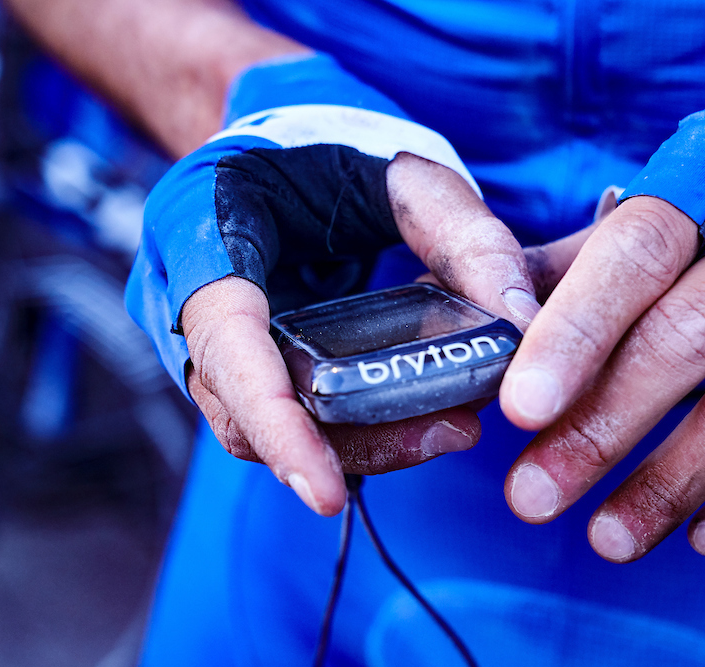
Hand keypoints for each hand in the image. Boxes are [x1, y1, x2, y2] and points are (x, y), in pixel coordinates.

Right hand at [127, 55, 540, 515]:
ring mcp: (207, 339)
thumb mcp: (408, 170)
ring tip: (453, 428)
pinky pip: (286, 414)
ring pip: (267, 428)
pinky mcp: (243, 362)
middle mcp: (182, 295)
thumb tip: (521, 323)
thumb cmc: (335, 140)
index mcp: (199, 226)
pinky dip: (351, 429)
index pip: (225, 344)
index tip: (325, 492)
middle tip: (451, 434)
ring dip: (358, 444)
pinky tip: (420, 418)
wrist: (283, 136)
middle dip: (345, 445)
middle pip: (247, 410)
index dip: (272, 423)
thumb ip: (466, 235)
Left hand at [499, 99, 704, 560]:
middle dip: (603, 426)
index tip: (517, 411)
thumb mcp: (669, 210)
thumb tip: (482, 345)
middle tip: (531, 496)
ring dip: (672, 481)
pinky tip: (703, 537)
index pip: (637, 248)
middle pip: (693, 332)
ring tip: (605, 540)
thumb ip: (577, 268)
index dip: (574, 333)